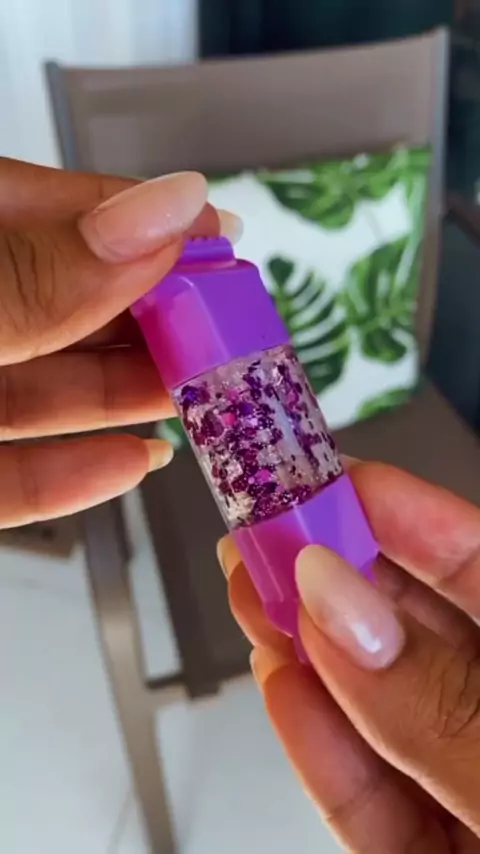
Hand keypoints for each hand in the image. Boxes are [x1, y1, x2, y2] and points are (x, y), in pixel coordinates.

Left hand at [0, 157, 238, 527]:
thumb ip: (41, 271)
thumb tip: (163, 213)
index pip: (41, 208)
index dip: (131, 218)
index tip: (214, 236)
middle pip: (53, 306)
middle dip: (142, 319)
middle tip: (221, 329)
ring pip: (33, 394)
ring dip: (121, 397)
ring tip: (198, 395)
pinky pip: (1, 478)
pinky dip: (65, 476)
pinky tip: (130, 463)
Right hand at [219, 462, 479, 851]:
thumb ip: (438, 702)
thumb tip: (340, 604)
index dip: (419, 523)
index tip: (344, 482)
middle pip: (422, 638)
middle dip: (341, 582)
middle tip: (274, 533)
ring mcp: (471, 793)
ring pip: (384, 716)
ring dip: (310, 656)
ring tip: (256, 598)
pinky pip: (375, 806)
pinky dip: (321, 751)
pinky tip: (282, 690)